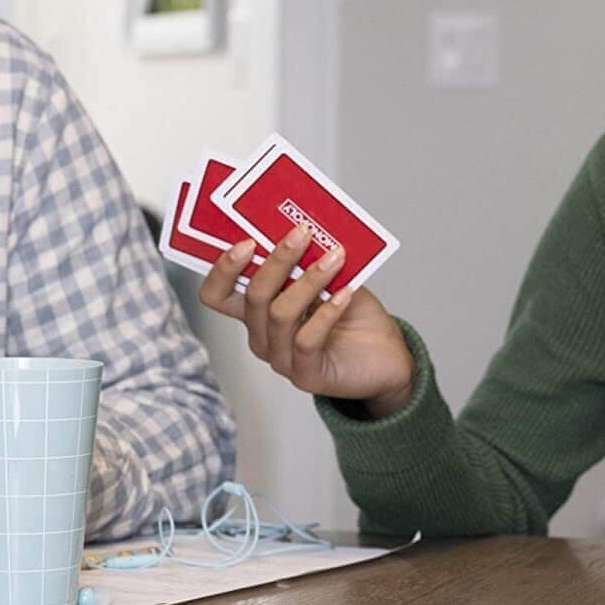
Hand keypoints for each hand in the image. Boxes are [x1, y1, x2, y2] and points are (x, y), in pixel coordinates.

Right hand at [198, 227, 415, 415]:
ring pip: (280, 314)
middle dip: (277, 260)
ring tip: (334, 258)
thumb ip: (310, 260)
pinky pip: (306, 341)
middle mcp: (262, 335)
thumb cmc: (354, 316)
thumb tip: (303, 229)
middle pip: (253, 296)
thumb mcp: (329, 279)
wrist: (386, 355)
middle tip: (302, 233)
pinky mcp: (306, 375)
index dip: (223, 269)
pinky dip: (327, 312)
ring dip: (308, 281)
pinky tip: (346, 293)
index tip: (247, 242)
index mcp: (258, 311)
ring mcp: (281, 358)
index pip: (217, 294)